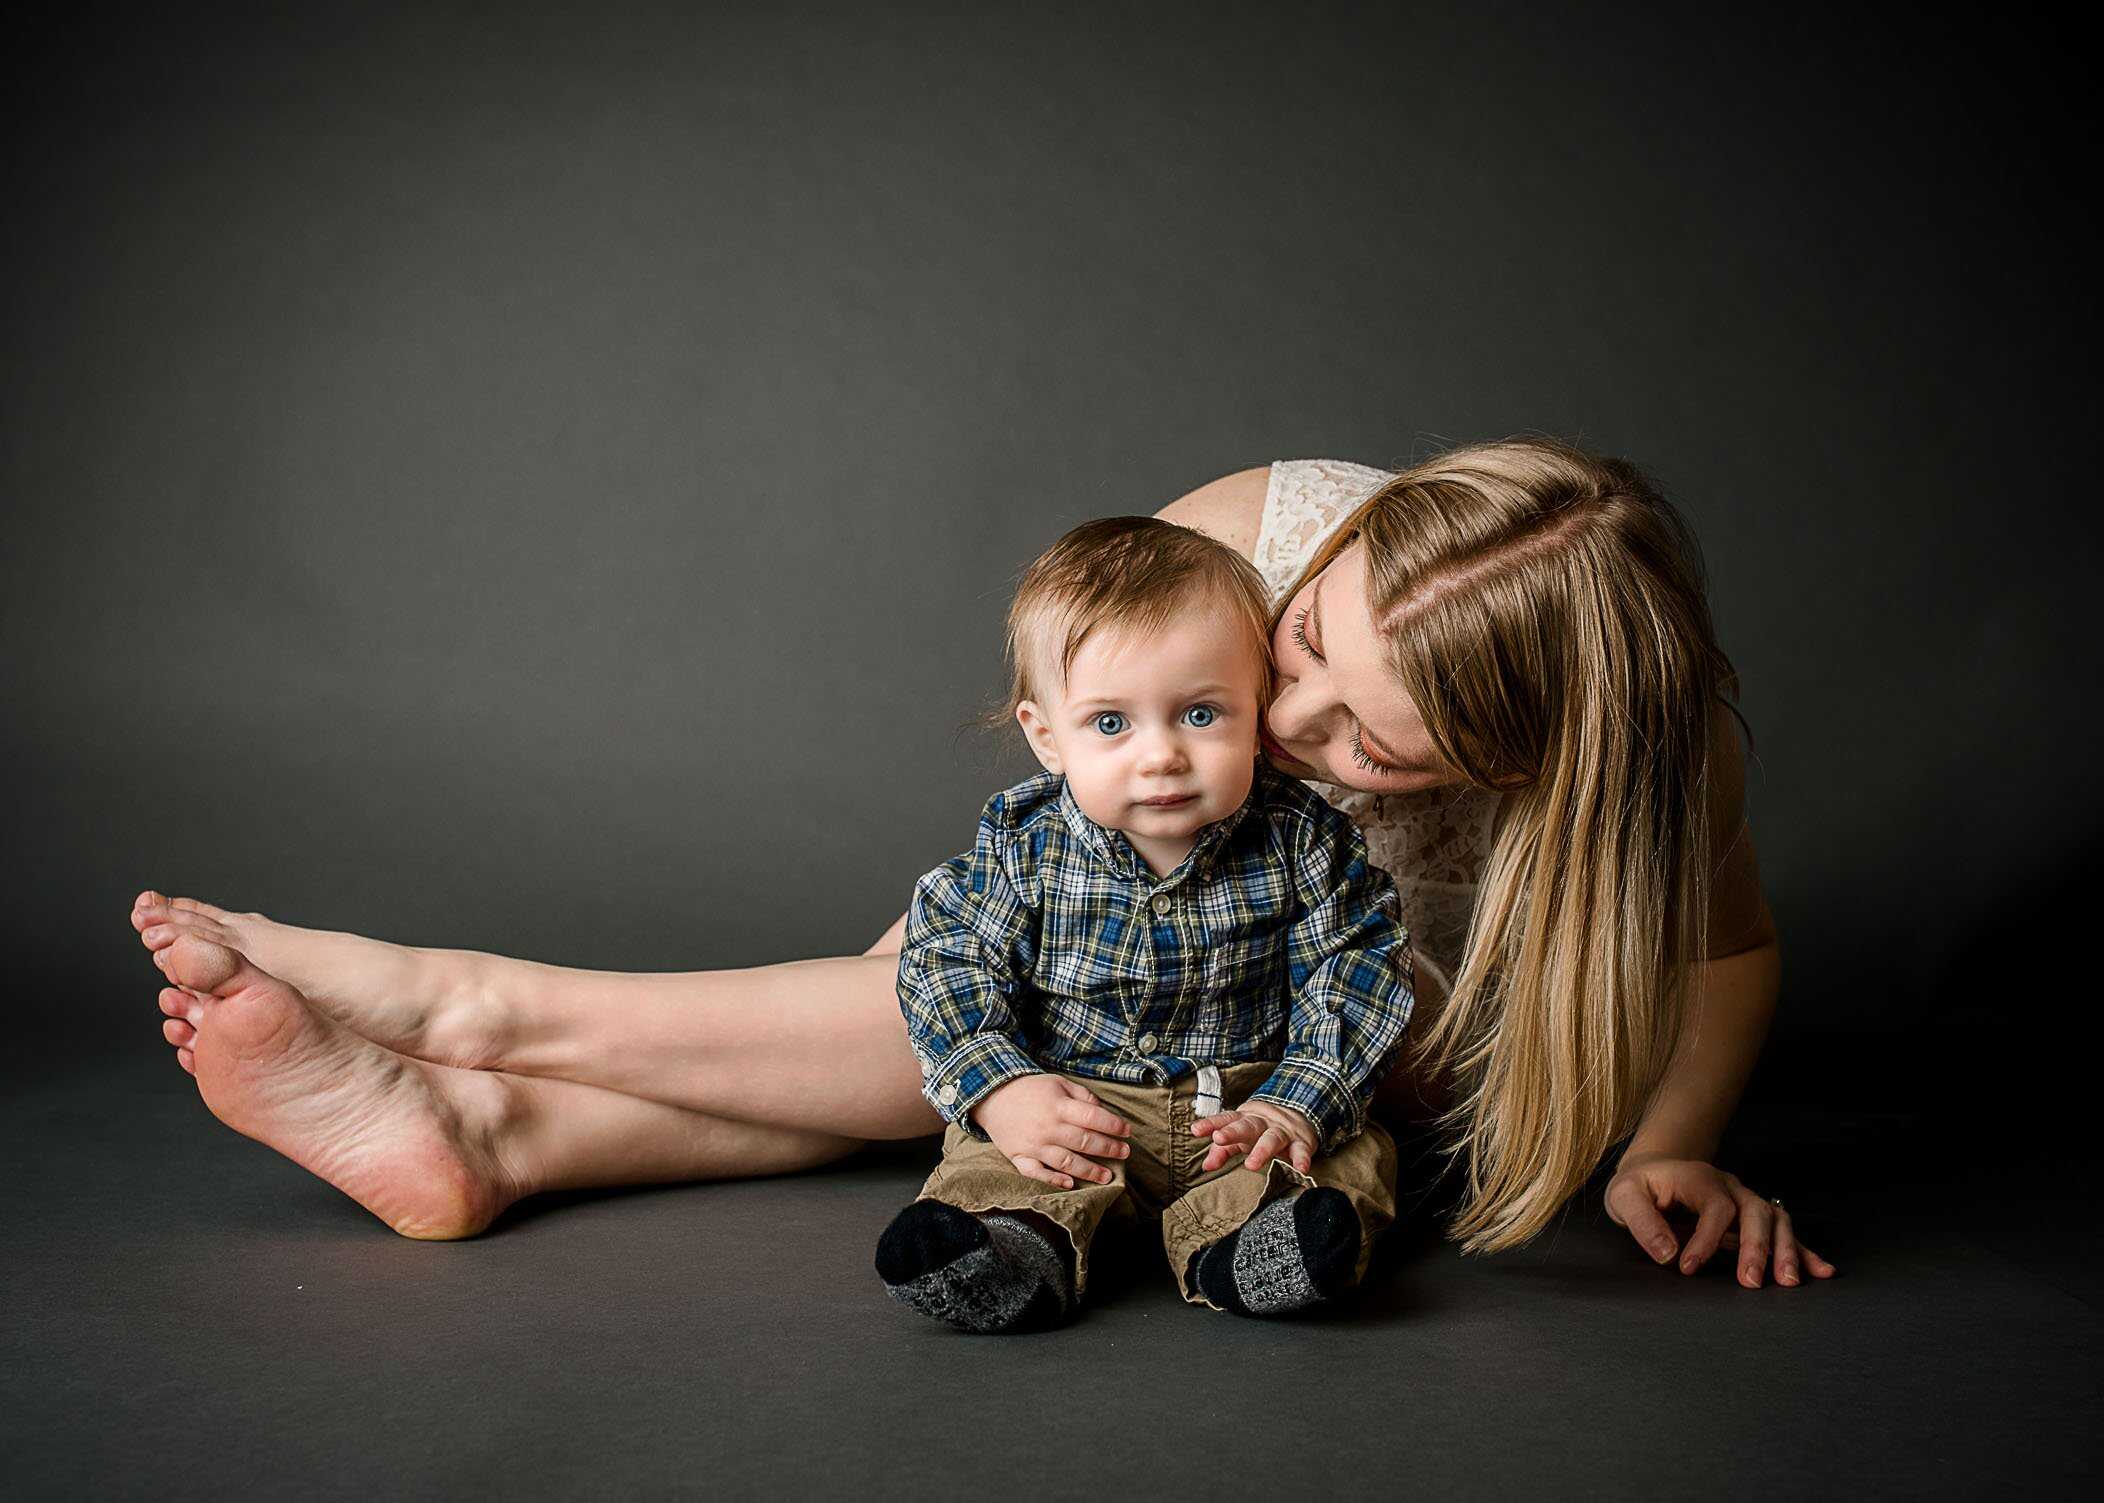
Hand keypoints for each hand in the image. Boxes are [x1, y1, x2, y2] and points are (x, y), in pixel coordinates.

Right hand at [971, 1074, 1131, 1188]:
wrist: (992, 1097)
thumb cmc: (1030, 1090)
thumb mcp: (1058, 1083)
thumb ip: (1082, 1096)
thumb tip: (1103, 1111)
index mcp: (1059, 1107)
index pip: (1093, 1118)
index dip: (1113, 1125)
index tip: (1127, 1132)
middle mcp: (1048, 1128)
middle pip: (1084, 1142)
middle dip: (1108, 1149)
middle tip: (1125, 1154)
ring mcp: (1034, 1145)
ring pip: (1066, 1162)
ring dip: (1089, 1170)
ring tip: (1107, 1176)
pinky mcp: (1020, 1158)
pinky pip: (1036, 1173)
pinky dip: (1052, 1180)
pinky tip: (1070, 1184)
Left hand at [1191, 1099, 1317, 1174]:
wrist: (1299, 1113)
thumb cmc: (1261, 1129)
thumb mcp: (1240, 1138)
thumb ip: (1222, 1151)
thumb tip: (1206, 1166)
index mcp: (1244, 1120)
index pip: (1225, 1119)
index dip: (1210, 1124)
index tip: (1196, 1130)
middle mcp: (1262, 1123)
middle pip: (1246, 1125)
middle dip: (1232, 1132)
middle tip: (1219, 1138)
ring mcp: (1282, 1131)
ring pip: (1272, 1138)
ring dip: (1262, 1150)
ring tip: (1251, 1165)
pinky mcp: (1300, 1142)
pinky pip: (1301, 1150)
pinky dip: (1301, 1159)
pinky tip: (1300, 1169)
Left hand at [1605, 1155, 1836, 1287]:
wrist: (1655, 1170)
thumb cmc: (1641, 1187)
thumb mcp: (1625, 1197)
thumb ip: (1642, 1222)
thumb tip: (1668, 1254)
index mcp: (1698, 1179)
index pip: (1714, 1208)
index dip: (1705, 1239)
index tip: (1688, 1268)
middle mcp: (1729, 1187)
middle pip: (1754, 1212)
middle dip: (1756, 1247)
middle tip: (1751, 1282)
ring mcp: (1746, 1201)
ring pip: (1776, 1220)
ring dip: (1786, 1250)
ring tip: (1788, 1282)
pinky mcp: (1753, 1219)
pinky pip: (1785, 1232)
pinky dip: (1804, 1252)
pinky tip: (1821, 1271)